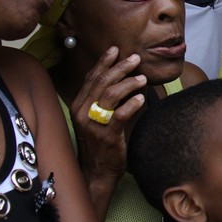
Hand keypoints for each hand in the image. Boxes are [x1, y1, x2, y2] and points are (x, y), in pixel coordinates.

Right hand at [69, 46, 146, 188]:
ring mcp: (93, 124)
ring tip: (142, 79)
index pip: (91, 78)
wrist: (97, 172)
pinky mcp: (107, 136)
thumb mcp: (97, 118)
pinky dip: (132, 104)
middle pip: (102, 83)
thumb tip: (125, 79)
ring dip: (128, 83)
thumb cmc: (100, 143)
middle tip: (135, 59)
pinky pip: (120, 115)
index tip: (116, 50)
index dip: (104, 62)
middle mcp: (82, 113)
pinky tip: (142, 98)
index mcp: (79, 106)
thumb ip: (106, 100)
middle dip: (120, 68)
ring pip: (110, 95)